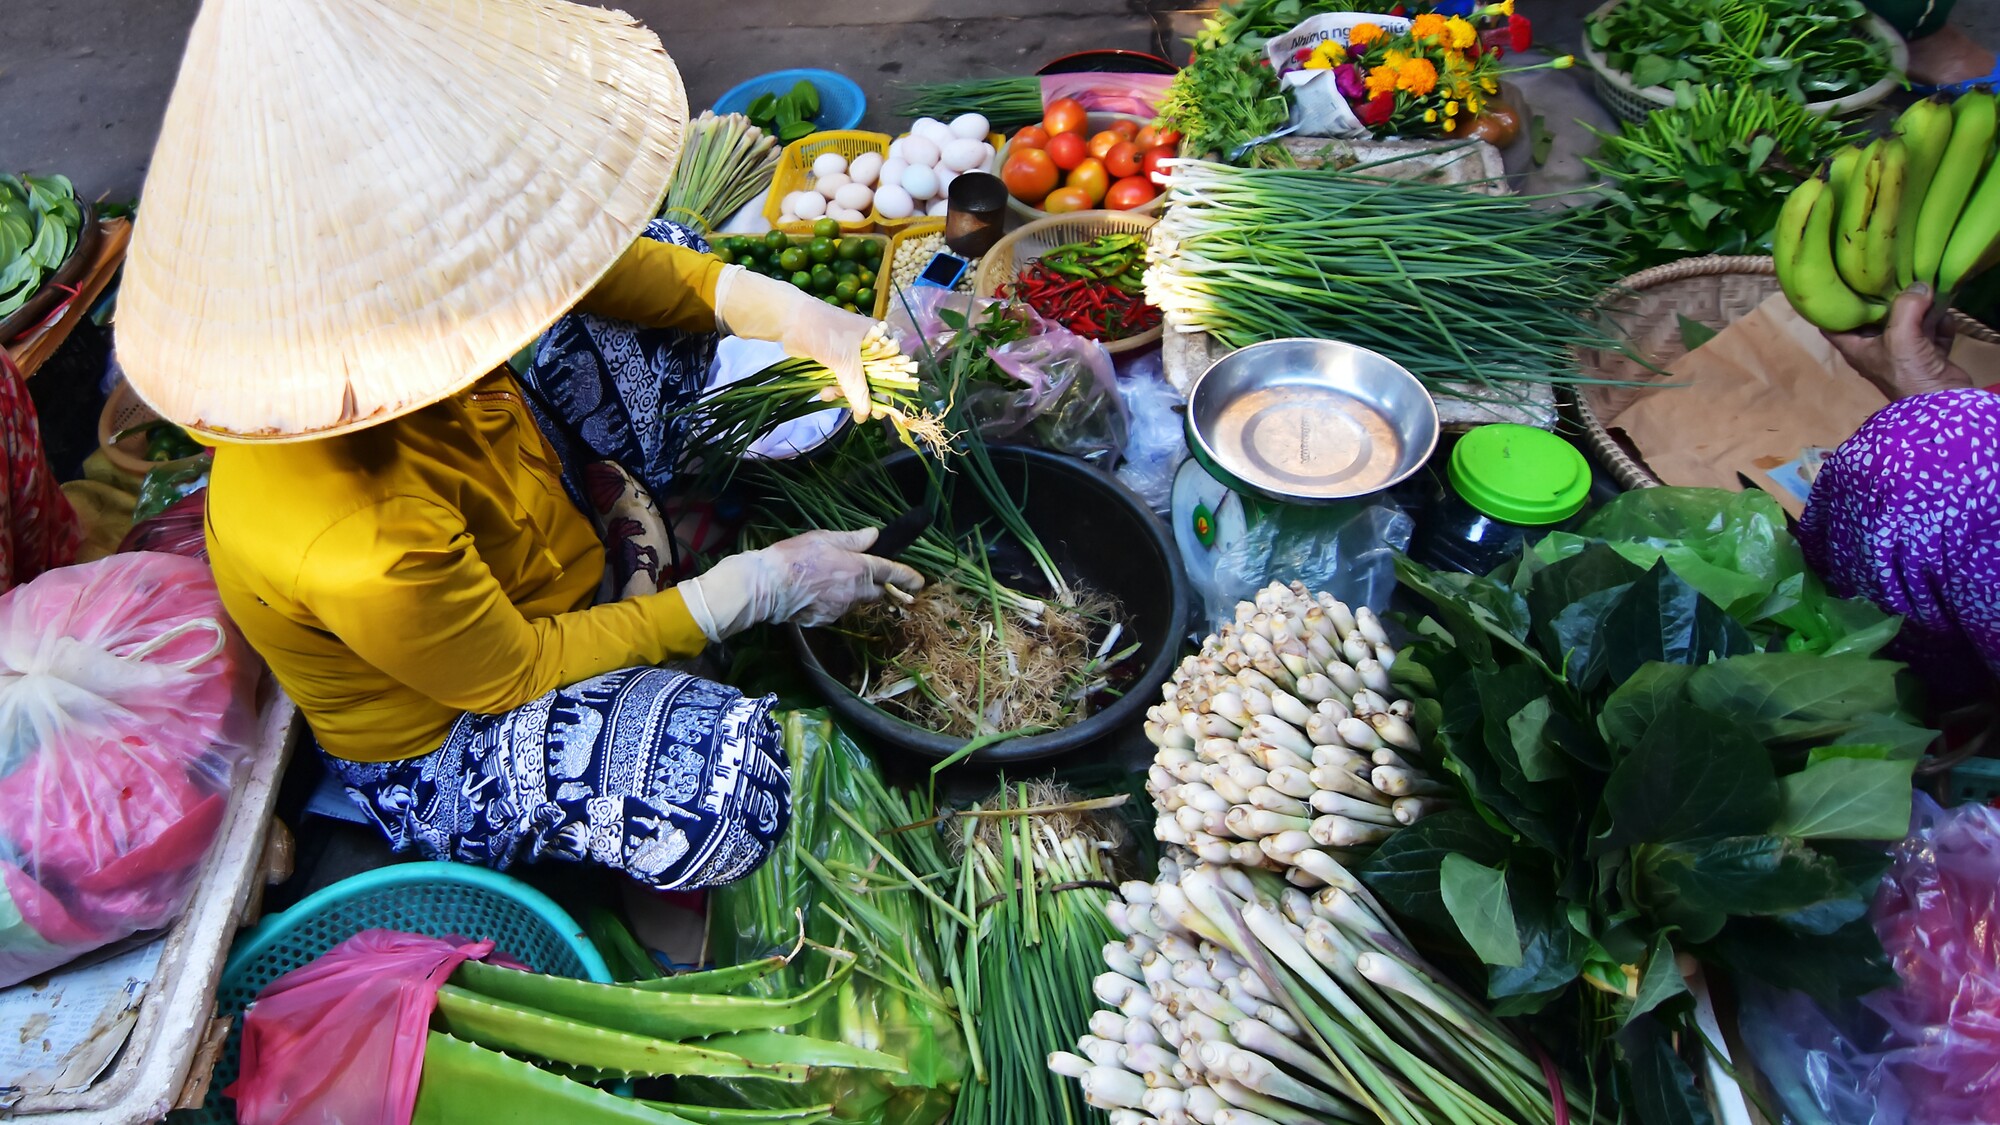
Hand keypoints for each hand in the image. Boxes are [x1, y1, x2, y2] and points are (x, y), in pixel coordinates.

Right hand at [677, 529, 923, 641]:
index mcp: (858, 569)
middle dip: (875, 585)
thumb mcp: (824, 539)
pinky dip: (831, 602)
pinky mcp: (826, 620)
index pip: (891, 572)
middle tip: (861, 575)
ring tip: (825, 580)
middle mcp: (854, 592)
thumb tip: (873, 536)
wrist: (767, 586)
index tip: (920, 582)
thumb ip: (853, 539)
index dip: (908, 576)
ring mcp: (840, 609)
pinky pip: (836, 610)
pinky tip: (814, 593)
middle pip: (876, 591)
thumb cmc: (795, 557)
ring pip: (855, 601)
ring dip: (849, 592)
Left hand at [716, 266, 878, 419]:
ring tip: (829, 395)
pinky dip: (833, 387)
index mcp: (878, 336)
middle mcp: (867, 344)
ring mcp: (849, 351)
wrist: (789, 320)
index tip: (880, 409)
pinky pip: (840, 379)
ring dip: (843, 392)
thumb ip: (857, 389)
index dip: (888, 388)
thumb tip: (865, 415)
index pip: (892, 366)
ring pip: (854, 380)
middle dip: (861, 394)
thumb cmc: (824, 332)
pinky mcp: (833, 358)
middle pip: (873, 376)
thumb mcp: (845, 361)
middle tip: (858, 414)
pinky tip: (824, 392)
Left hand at [1823, 284, 1973, 399]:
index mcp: (1857, 347)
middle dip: (1888, 298)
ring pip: (1909, 321)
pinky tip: (1945, 316)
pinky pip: (1933, 330)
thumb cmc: (1908, 373)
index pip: (1833, 324)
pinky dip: (1939, 323)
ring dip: (1921, 308)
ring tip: (1929, 291)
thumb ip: (1906, 307)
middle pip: (1877, 316)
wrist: (1941, 404)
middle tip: (1896, 275)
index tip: (1839, 283)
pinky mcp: (1928, 355)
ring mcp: (1904, 352)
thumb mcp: (1899, 336)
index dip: (1833, 305)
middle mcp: (1877, 348)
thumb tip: (1919, 286)